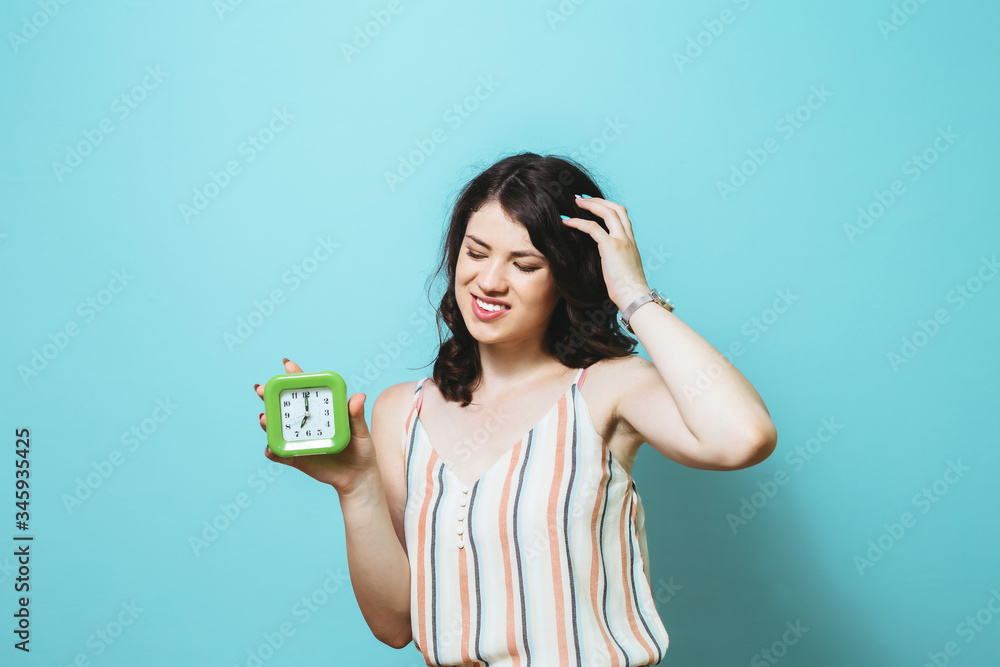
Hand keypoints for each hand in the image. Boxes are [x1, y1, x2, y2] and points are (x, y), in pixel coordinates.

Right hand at [255, 358, 378, 496]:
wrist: (358, 479)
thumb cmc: (361, 451)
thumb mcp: (361, 432)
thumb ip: (357, 416)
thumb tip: (359, 396)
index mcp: (323, 411)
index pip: (308, 390)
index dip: (296, 377)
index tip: (287, 365)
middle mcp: (308, 422)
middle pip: (286, 406)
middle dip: (270, 396)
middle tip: (261, 390)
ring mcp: (301, 440)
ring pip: (279, 427)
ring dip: (269, 421)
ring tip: (265, 418)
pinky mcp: (298, 458)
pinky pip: (281, 454)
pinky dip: (273, 451)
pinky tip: (269, 448)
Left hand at [561, 195, 650, 309]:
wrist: (634, 297)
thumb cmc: (627, 290)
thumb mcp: (622, 269)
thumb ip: (615, 260)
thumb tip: (604, 261)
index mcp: (631, 242)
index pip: (622, 216)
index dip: (608, 207)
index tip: (594, 205)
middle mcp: (628, 238)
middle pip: (616, 208)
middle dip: (599, 200)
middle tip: (581, 199)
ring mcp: (621, 241)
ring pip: (607, 212)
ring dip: (590, 204)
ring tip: (575, 202)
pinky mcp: (611, 247)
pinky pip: (593, 228)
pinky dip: (579, 222)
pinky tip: (567, 222)